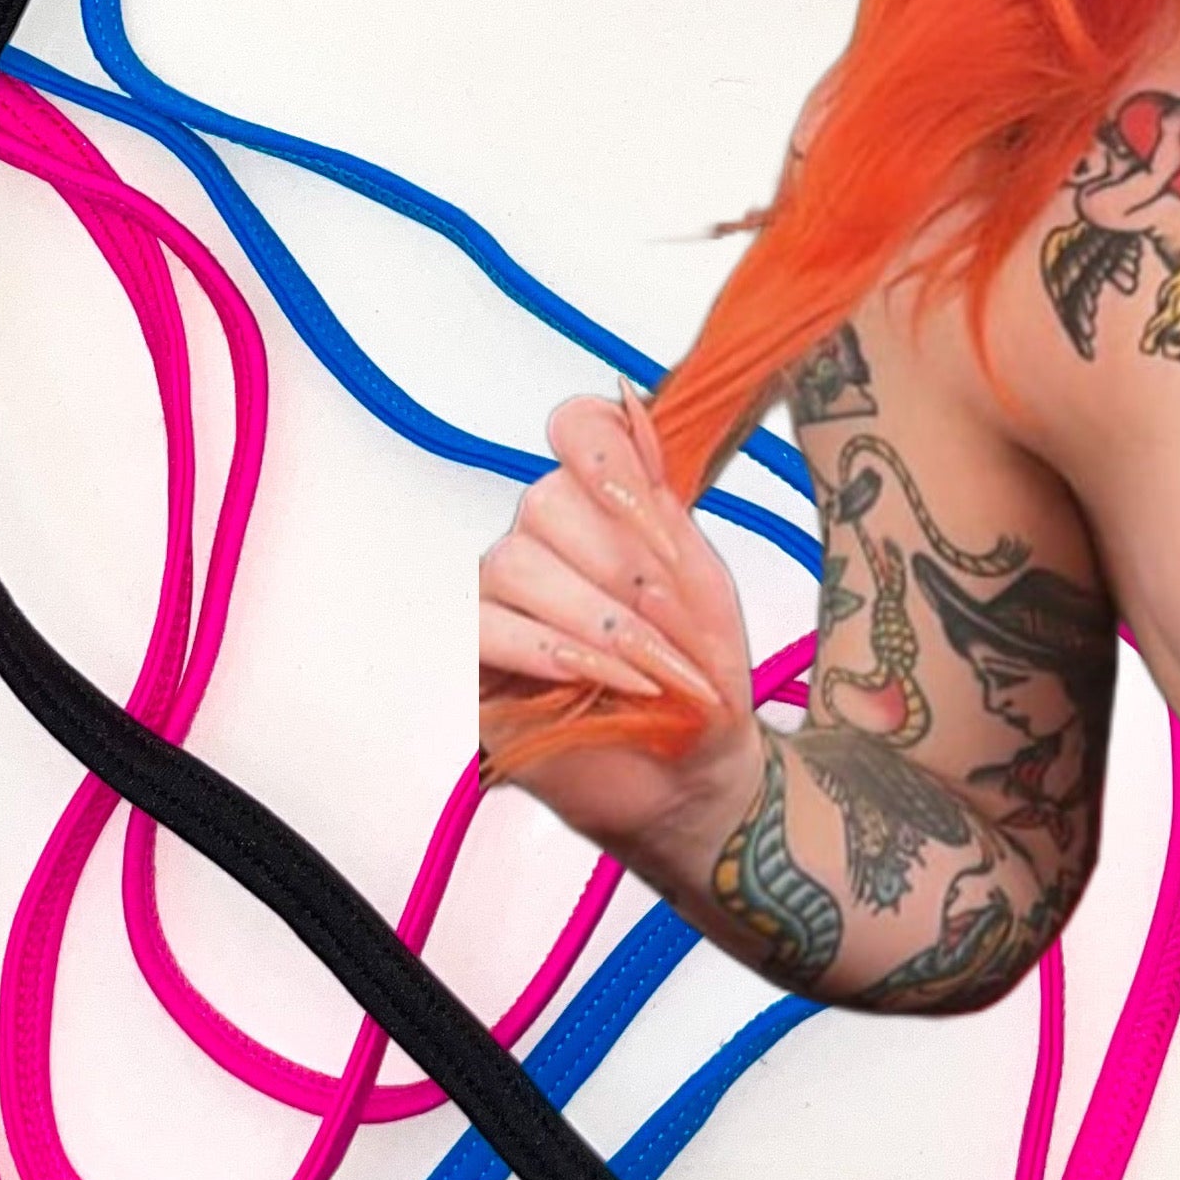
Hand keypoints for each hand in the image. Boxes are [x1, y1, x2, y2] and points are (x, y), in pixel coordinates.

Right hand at [477, 390, 758, 856]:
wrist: (701, 776)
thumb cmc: (705, 679)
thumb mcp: (704, 585)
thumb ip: (662, 500)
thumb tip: (627, 402)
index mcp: (603, 509)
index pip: (575, 430)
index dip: (600, 448)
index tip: (646, 494)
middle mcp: (544, 542)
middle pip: (543, 500)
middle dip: (619, 564)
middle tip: (672, 622)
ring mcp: (503, 601)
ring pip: (514, 564)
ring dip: (594, 617)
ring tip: (652, 669)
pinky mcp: (475, 663)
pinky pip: (485, 627)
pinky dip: (551, 650)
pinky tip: (602, 677)